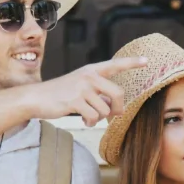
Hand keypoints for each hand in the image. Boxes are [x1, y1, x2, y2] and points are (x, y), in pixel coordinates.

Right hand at [22, 56, 147, 125]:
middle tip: (112, 116)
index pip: (115, 64)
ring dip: (98, 118)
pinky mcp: (75, 100)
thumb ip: (99, 94)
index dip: (132, 63)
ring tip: (88, 117)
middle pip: (118, 94)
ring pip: (104, 109)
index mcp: (91, 70)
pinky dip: (90, 122)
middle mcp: (88, 76)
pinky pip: (93, 117)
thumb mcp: (81, 88)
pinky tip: (83, 121)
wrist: (36, 98)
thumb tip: (117, 109)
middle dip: (117, 109)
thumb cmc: (60, 94)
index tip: (147, 61)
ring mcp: (82, 87)